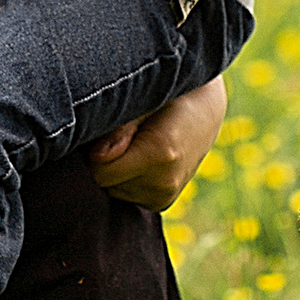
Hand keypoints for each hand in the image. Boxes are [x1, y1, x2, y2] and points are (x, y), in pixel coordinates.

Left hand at [89, 71, 227, 211]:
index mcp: (159, 155)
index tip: (111, 130)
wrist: (203, 110)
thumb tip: (97, 156)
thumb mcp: (145, 101)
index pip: (99, 171)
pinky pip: (125, 195)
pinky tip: (141, 159)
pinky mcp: (162, 202)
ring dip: (116, 170)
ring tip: (137, 144)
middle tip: (127, 135)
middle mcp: (164, 183)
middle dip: (107, 161)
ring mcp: (164, 197)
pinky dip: (126, 179)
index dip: (96, 150)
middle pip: (105, 183)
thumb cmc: (167, 97)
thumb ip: (119, 127)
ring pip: (113, 190)